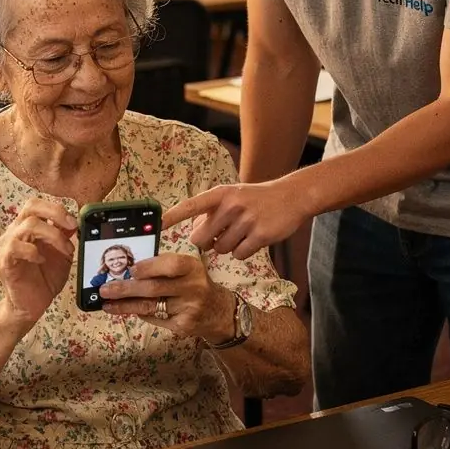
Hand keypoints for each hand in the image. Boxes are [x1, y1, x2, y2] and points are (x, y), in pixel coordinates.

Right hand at [0, 198, 76, 328]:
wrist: (31, 306)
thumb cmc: (44, 278)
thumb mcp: (62, 254)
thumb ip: (65, 236)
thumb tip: (75, 221)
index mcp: (27, 227)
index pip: (37, 204)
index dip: (57, 209)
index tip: (75, 222)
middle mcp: (15, 232)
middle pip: (30, 206)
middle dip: (55, 212)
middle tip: (71, 226)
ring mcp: (7, 246)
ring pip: (28, 225)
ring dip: (52, 235)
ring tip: (65, 251)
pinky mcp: (4, 262)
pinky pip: (15, 247)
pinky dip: (32, 251)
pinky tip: (42, 260)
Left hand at [100, 252, 235, 342]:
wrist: (218, 312)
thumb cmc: (194, 284)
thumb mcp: (187, 269)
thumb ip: (163, 266)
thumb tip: (129, 269)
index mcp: (193, 267)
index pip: (171, 265)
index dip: (149, 267)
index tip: (130, 269)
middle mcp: (193, 288)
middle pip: (155, 289)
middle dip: (126, 289)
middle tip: (106, 289)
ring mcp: (189, 309)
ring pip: (151, 307)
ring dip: (126, 305)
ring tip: (108, 304)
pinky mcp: (183, 326)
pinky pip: (156, 319)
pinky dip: (141, 314)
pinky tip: (129, 310)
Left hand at [163, 180, 309, 259]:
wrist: (292, 196)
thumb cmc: (256, 199)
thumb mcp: (232, 195)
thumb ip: (212, 211)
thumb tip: (195, 233)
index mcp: (220, 194)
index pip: (191, 206)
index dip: (173, 217)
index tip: (157, 226)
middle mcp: (231, 205)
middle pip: (201, 239)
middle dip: (206, 243)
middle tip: (220, 236)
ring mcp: (247, 220)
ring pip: (221, 249)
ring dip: (228, 247)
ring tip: (242, 233)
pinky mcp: (261, 235)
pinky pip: (239, 255)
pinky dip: (243, 252)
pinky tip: (253, 240)